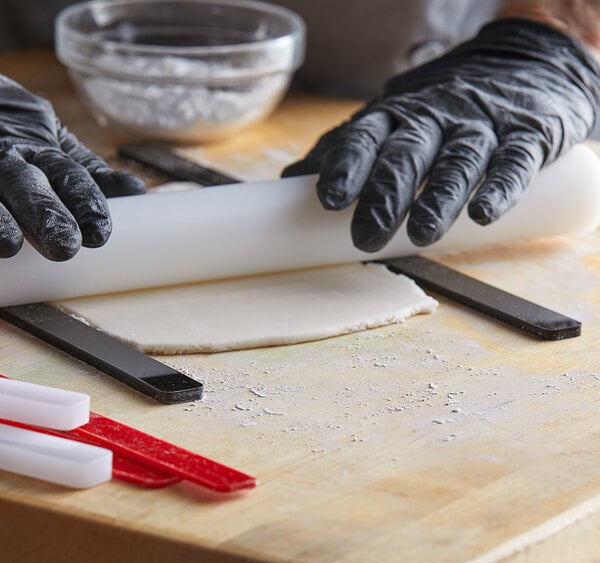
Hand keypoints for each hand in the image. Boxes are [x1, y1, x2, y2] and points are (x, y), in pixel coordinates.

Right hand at [0, 76, 144, 260]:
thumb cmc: (17, 127)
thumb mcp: (55, 143)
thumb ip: (91, 171)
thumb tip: (136, 189)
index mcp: (41, 147)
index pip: (69, 175)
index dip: (85, 202)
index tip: (99, 234)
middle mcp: (8, 155)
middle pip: (27, 185)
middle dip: (45, 215)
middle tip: (64, 247)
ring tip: (9, 245)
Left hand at [283, 19, 599, 251]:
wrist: (524, 61)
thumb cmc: (439, 107)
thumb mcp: (390, 119)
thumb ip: (348, 148)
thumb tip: (290, 182)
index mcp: (397, 115)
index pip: (366, 138)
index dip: (346, 167)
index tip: (328, 200)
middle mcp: (435, 117)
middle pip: (406, 154)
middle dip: (384, 195)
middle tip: (365, 236)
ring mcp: (481, 124)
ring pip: (458, 160)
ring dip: (437, 198)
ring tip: (420, 235)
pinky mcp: (527, 135)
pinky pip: (514, 160)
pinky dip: (499, 188)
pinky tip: (483, 214)